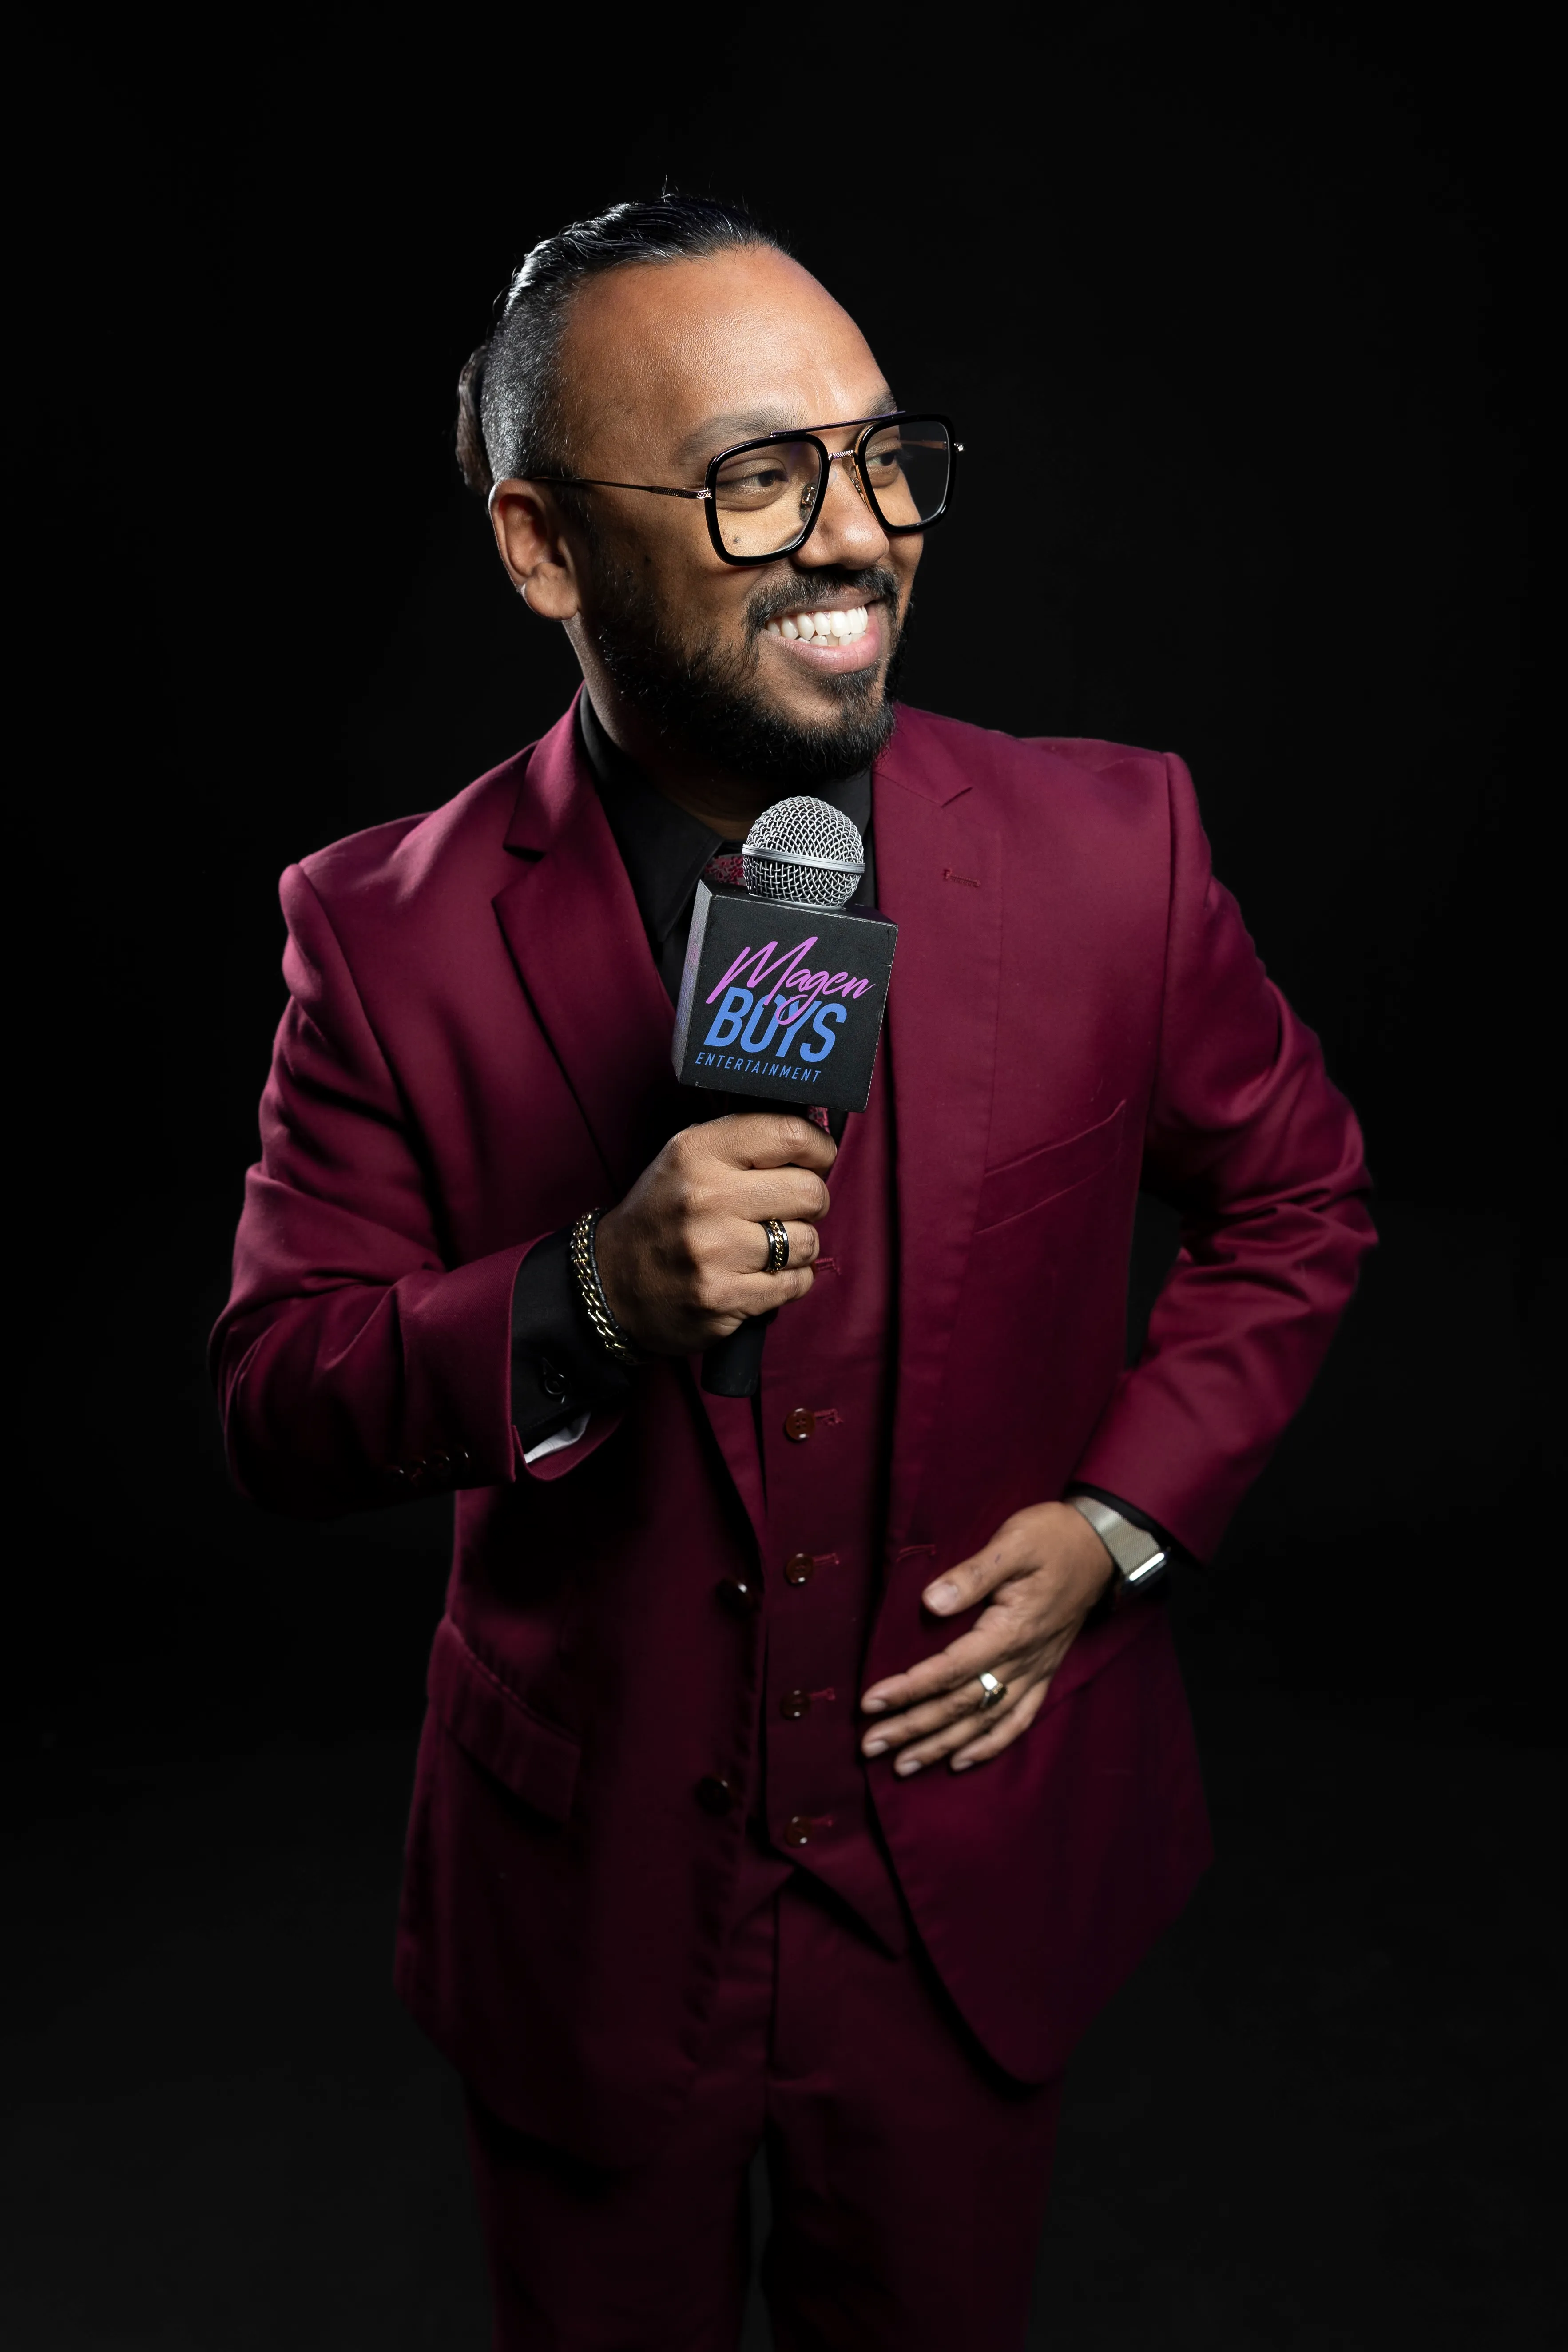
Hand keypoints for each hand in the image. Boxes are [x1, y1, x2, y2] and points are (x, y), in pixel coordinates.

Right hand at [593, 1113, 835, 1356]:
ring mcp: (713, 1252)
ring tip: (769, 1246)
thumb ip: (745, 1142)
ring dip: (799, 1246)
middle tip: (789, 1210)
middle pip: (810, 1192)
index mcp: (697, 1152)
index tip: (815, 1161)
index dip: (818, 1149)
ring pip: (807, 1242)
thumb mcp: (688, 1160)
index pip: (789, 1134)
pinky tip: (761, 1275)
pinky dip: (789, 1281)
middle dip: (811, 1203)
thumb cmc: (664, 1215)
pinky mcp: (723, 1298)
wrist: (613, 1283)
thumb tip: (813, 1139)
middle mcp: (705, 1197)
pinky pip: (795, 1283)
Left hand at [860, 1503, 1115, 1774]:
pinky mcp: (1044, 1672)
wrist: (1099, 1546)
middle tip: (870, 1746)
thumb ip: (972, 1576)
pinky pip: (1017, 1720)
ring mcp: (1035, 1670)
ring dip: (942, 1746)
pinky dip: (989, 1745)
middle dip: (913, 1728)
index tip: (870, 1703)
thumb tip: (931, 1601)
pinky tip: (962, 1761)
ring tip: (903, 1765)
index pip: (949, 1670)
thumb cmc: (1051, 1538)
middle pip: (960, 1704)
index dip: (908, 1689)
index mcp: (1010, 1631)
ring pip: (983, 1720)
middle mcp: (1022, 1660)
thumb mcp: (1012, 1544)